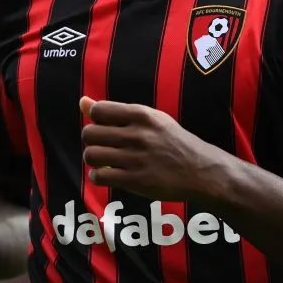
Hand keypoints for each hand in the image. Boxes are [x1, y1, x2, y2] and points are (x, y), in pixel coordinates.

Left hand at [79, 96, 224, 201]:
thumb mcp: (149, 119)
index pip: (98, 111)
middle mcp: (137, 134)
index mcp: (141, 114)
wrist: (199, 170)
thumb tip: (82, 101)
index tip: (105, 127)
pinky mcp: (135, 181)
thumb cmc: (172, 141)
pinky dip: (98, 176)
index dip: (95, 120)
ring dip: (93, 158)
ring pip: (91, 155)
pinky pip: (99, 176)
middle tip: (103, 146)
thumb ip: (115, 111)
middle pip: (89, 133)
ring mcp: (136, 159)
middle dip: (91, 140)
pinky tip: (108, 174)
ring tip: (104, 160)